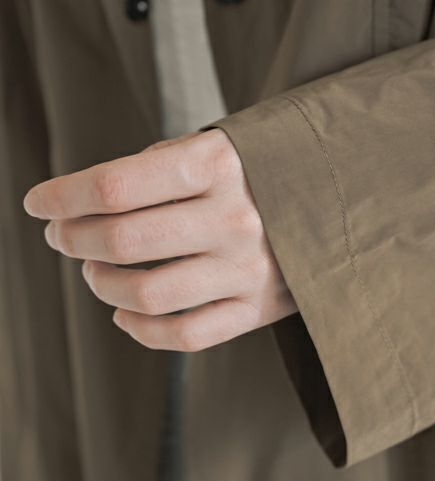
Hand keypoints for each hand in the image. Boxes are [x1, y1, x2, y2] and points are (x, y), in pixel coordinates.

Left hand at [23, 129, 297, 350]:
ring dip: (100, 284)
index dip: (62, 196)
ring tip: (94, 269)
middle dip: (72, 237)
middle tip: (62, 234)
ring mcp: (249, 270)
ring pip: (144, 294)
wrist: (351, 198)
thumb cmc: (265, 168)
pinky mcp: (259, 309)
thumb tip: (83, 204)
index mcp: (220, 165)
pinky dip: (139, 329)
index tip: (38, 203)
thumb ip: (157, 167)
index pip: (116, 187)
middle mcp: (236, 219)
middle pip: (121, 240)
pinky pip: (183, 335)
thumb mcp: (219, 145)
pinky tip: (124, 311)